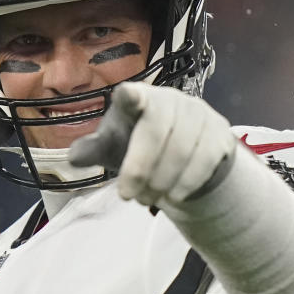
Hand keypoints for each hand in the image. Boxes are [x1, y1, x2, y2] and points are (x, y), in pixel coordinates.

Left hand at [69, 82, 236, 206]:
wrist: (182, 154)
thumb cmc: (139, 145)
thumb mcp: (113, 148)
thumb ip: (93, 150)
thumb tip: (73, 157)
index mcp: (138, 98)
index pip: (133, 94)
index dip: (131, 96)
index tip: (128, 96)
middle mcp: (171, 99)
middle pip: (156, 131)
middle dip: (140, 169)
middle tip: (129, 197)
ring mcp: (199, 113)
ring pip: (182, 149)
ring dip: (162, 181)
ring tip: (148, 199)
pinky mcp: (220, 132)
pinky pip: (205, 160)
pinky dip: (186, 183)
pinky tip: (174, 196)